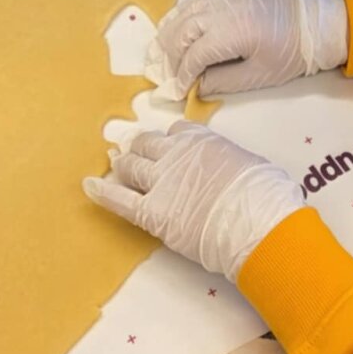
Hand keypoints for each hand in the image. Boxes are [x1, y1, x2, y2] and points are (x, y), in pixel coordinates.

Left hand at [83, 121, 302, 280]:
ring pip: (131, 166)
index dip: (169, 141)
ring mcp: (161, 181)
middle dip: (138, 148)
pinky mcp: (151, 211)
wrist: (254, 219)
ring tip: (113, 163)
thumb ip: (231, 163)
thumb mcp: (251, 164)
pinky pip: (119, 199)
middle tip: (130, 151)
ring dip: (121, 164)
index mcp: (202, 141)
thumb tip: (234, 174)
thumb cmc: (263, 194)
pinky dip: (102, 191)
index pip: (176, 134)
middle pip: (147, 145)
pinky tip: (88, 185)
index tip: (166, 145)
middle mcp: (176, 154)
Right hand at [150, 0, 347, 98]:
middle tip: (166, 76)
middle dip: (170, 57)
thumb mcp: (258, 76)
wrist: (311, 21)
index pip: (193, 56)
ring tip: (162, 55)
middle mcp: (221, 10)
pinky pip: (194, 0)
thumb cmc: (289, 52)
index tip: (177, 92)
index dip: (182, 76)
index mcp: (231, 33)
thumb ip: (222, 81)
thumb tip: (196, 86)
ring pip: (183, 13)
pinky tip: (175, 29)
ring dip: (169, 35)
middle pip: (182, 32)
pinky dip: (180, 16)